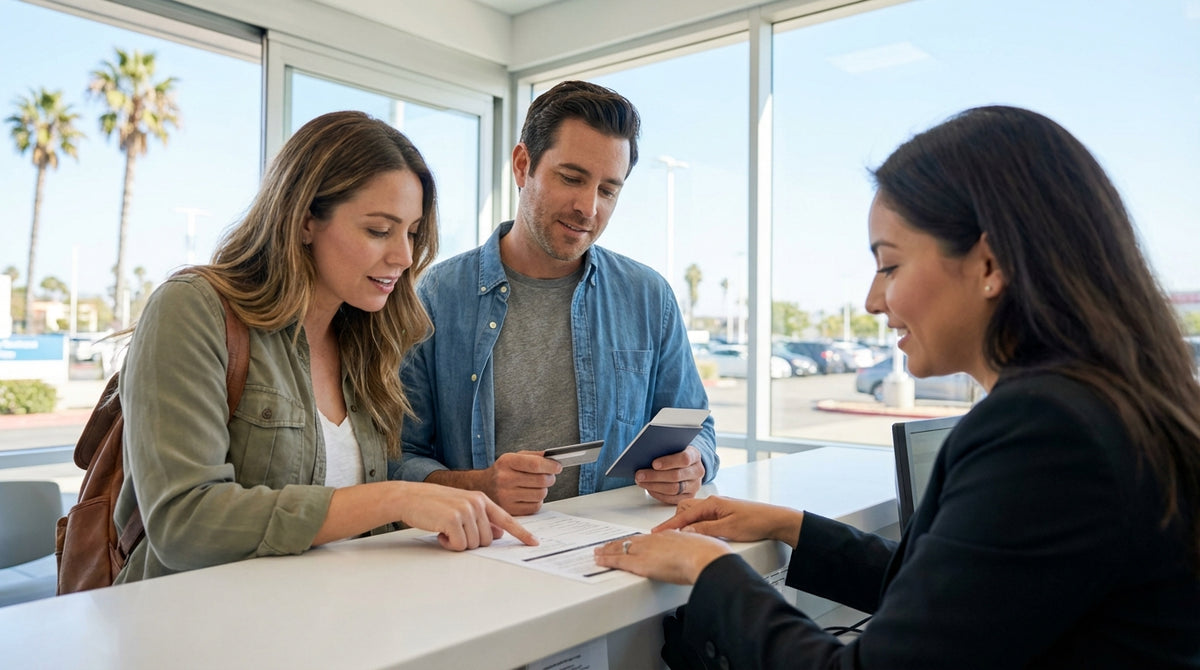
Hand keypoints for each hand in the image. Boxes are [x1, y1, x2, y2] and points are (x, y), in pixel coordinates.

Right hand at [398, 482, 537, 550]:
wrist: (410, 497)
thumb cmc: (434, 504)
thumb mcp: (462, 507)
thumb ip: (481, 519)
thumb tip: (498, 534)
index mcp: (482, 499)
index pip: (507, 519)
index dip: (521, 533)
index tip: (534, 542)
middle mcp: (477, 503)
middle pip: (487, 540)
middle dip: (471, 542)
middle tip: (454, 531)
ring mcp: (466, 510)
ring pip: (473, 545)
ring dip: (457, 543)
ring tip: (445, 529)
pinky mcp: (453, 519)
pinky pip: (458, 546)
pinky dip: (448, 544)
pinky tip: (439, 532)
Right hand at [483, 451, 562, 515]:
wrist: (482, 486)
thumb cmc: (502, 471)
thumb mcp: (513, 457)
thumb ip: (533, 456)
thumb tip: (552, 458)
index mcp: (507, 462)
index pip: (535, 464)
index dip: (550, 466)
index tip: (557, 466)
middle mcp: (504, 479)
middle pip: (541, 480)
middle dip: (550, 478)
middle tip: (549, 476)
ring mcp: (506, 496)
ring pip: (540, 494)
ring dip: (544, 490)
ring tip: (537, 486)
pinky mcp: (509, 510)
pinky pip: (535, 507)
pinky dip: (537, 501)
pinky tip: (530, 496)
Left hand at [594, 531, 731, 583]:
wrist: (706, 558)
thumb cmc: (709, 555)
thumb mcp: (702, 546)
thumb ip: (693, 549)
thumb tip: (696, 553)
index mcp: (671, 535)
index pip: (649, 538)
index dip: (638, 541)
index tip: (633, 542)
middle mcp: (656, 539)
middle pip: (632, 540)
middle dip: (619, 543)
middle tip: (608, 545)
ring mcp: (647, 550)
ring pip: (622, 548)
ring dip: (609, 550)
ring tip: (599, 552)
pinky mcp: (641, 563)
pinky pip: (619, 560)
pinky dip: (607, 559)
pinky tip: (599, 560)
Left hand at [634, 445, 705, 503]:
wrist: (687, 465)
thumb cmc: (676, 454)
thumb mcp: (673, 447)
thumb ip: (663, 448)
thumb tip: (645, 454)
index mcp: (695, 455)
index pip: (685, 458)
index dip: (668, 462)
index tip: (654, 464)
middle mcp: (698, 471)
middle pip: (676, 476)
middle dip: (655, 476)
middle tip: (640, 474)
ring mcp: (694, 485)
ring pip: (673, 489)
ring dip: (654, 486)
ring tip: (640, 481)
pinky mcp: (689, 496)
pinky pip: (672, 498)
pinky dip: (658, 494)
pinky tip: (648, 488)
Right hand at [653, 495, 804, 546]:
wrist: (775, 520)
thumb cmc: (756, 522)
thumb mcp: (728, 529)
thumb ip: (705, 529)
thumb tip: (686, 531)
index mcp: (712, 503)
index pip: (684, 515)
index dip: (669, 525)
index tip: (657, 532)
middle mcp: (713, 502)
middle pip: (685, 509)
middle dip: (675, 521)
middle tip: (668, 535)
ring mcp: (718, 507)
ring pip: (693, 512)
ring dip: (685, 522)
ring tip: (681, 535)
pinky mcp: (723, 513)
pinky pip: (702, 516)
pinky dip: (694, 523)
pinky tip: (696, 532)